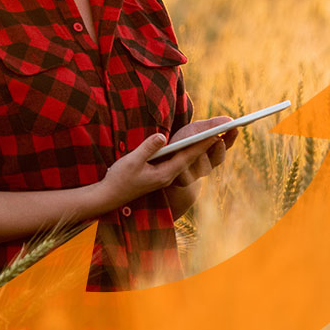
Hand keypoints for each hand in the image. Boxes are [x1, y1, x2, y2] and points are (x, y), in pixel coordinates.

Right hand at [100, 124, 235, 208]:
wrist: (109, 196)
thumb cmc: (119, 178)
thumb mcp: (132, 161)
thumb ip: (148, 148)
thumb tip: (163, 137)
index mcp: (164, 174)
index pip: (187, 157)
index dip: (201, 145)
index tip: (215, 134)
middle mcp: (168, 176)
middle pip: (191, 159)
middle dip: (205, 146)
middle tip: (220, 132)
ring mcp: (164, 177)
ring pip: (186, 161)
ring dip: (198, 149)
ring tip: (211, 136)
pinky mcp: (160, 175)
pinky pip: (178, 162)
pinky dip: (186, 153)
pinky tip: (190, 146)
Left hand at [167, 116, 238, 186]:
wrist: (164, 157)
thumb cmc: (183, 140)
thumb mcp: (196, 129)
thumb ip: (211, 125)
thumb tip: (230, 120)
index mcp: (214, 150)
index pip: (226, 145)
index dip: (230, 138)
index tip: (234, 128)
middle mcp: (208, 164)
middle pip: (217, 158)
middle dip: (218, 149)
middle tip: (219, 140)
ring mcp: (196, 173)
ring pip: (204, 167)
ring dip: (203, 159)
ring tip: (201, 151)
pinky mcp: (184, 180)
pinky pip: (188, 175)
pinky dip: (187, 168)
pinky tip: (184, 160)